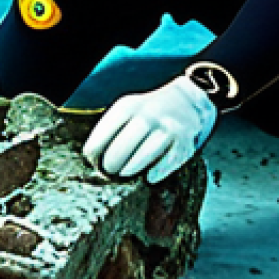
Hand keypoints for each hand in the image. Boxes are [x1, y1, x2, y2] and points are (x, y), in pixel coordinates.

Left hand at [83, 75, 216, 183]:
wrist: (186, 101)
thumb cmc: (146, 112)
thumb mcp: (126, 109)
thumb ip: (111, 129)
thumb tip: (93, 159)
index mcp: (128, 107)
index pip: (103, 134)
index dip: (94, 152)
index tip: (93, 160)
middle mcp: (148, 116)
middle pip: (122, 147)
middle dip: (111, 164)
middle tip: (108, 170)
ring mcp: (168, 130)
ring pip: (144, 156)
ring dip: (130, 168)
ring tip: (124, 172)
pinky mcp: (185, 144)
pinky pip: (166, 164)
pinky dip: (156, 173)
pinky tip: (149, 177)